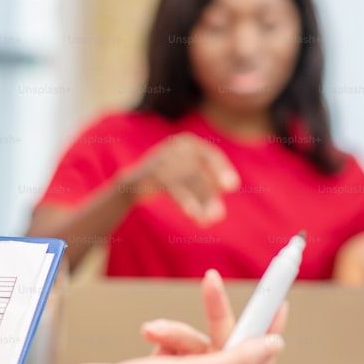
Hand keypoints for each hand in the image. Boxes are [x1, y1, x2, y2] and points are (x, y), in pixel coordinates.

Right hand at [92, 269, 286, 363]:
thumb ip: (236, 357)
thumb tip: (274, 344)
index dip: (266, 333)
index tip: (276, 302)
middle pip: (222, 349)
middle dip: (211, 319)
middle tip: (211, 282)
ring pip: (194, 343)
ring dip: (174, 332)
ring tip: (151, 331)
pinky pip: (173, 345)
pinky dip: (162, 337)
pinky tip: (146, 336)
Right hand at [117, 133, 239, 225]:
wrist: (131, 184)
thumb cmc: (166, 181)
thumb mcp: (187, 177)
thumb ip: (205, 184)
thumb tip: (224, 201)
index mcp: (187, 143)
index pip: (211, 155)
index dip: (222, 170)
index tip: (232, 187)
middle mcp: (175, 146)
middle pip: (199, 172)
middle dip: (209, 196)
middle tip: (218, 216)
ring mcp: (162, 157)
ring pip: (188, 181)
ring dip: (199, 203)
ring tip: (206, 221)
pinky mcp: (151, 172)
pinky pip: (173, 187)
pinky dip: (185, 200)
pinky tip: (192, 213)